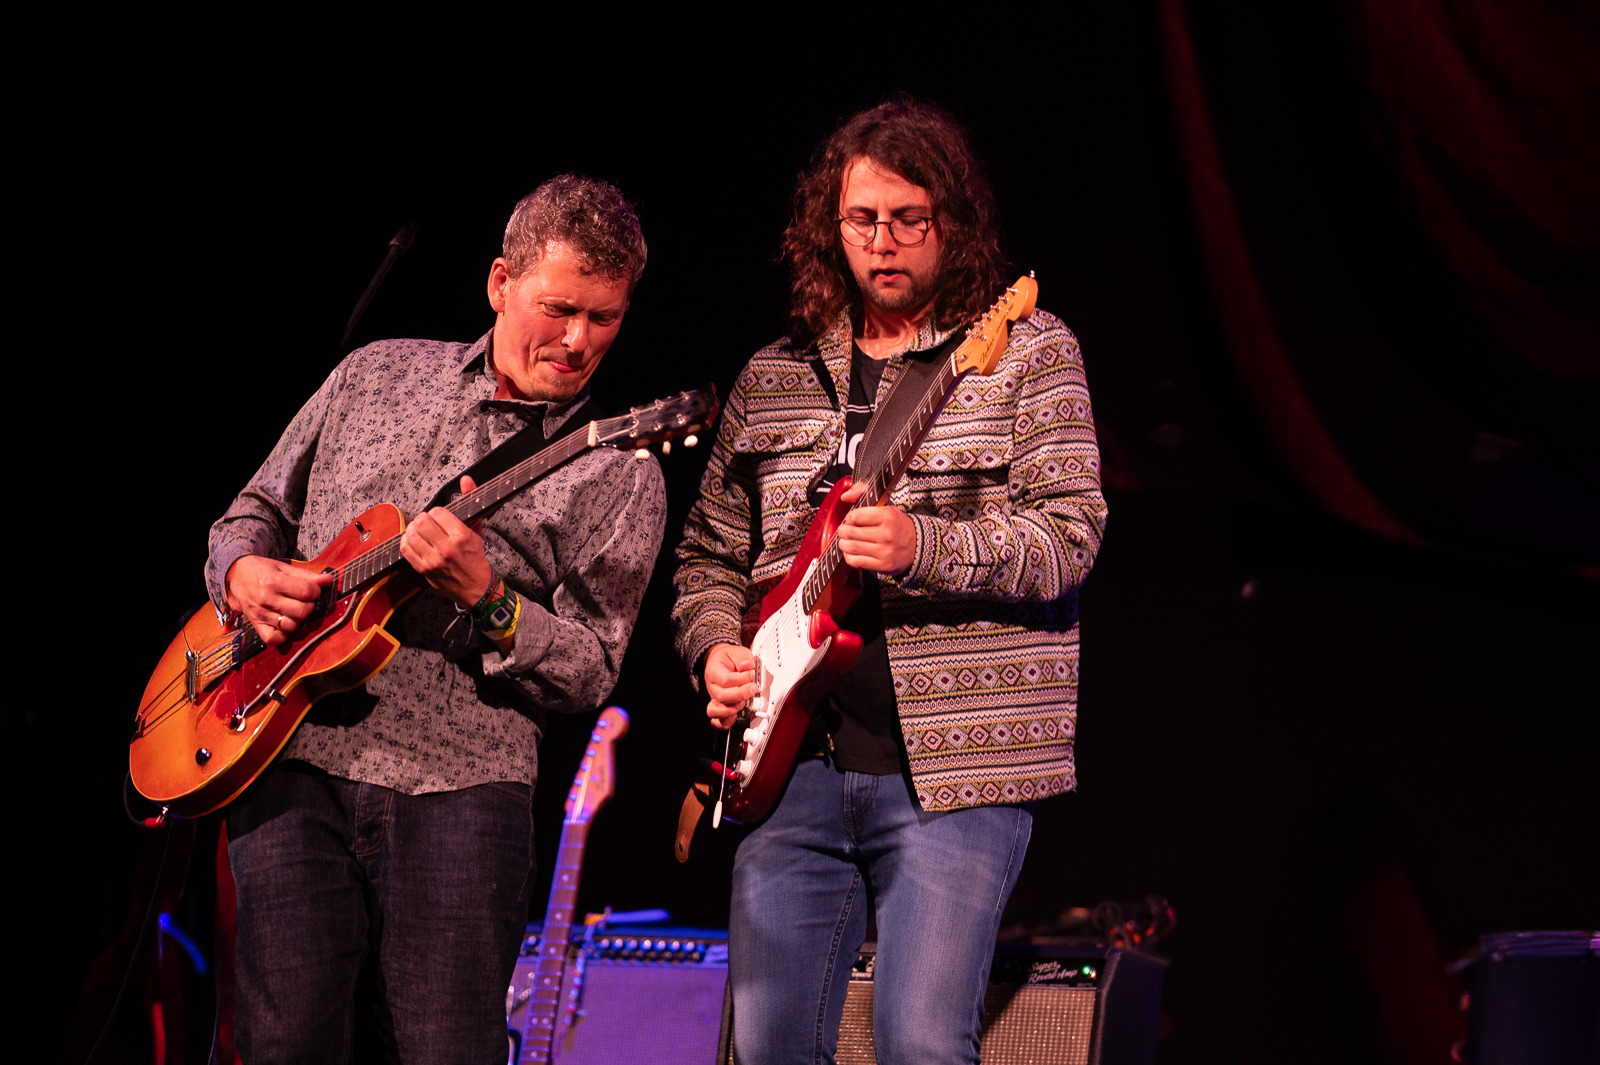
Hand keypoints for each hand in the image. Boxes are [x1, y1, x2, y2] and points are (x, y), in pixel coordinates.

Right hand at [225, 555, 336, 646]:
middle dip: (309, 605)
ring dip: (298, 620)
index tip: (312, 590)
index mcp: (274, 581)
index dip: (316, 591)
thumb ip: (307, 575)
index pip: (307, 592)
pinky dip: (283, 635)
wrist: (235, 575)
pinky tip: (284, 624)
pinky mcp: (255, 624)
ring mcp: (260, 614)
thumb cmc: (262, 570)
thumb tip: (329, 579)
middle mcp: (266, 599)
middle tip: (304, 600)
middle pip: (302, 611)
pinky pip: (273, 639)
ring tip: (294, 611)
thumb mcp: (283, 567)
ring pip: (291, 626)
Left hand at [399, 475, 493, 608]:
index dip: (437, 512)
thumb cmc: (475, 557)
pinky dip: (407, 542)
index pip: (437, 512)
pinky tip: (414, 541)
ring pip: (411, 534)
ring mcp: (433, 560)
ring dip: (413, 530)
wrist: (476, 588)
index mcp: (461, 536)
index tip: (440, 518)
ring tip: (421, 532)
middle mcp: (447, 548)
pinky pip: (406, 549)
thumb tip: (466, 480)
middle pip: (421, 521)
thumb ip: (470, 501)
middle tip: (428, 524)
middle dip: (423, 519)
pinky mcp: (424, 569)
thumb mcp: (476, 528)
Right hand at [704, 643, 756, 730]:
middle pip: (722, 696)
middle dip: (741, 694)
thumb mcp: (737, 651)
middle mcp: (712, 686)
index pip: (726, 679)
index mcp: (714, 671)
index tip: (751, 674)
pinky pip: (716, 721)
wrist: (719, 661)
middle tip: (752, 688)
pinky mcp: (719, 707)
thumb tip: (747, 666)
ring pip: (716, 711)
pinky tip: (735, 716)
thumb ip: (743, 657)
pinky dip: (725, 722)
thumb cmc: (728, 659)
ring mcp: (714, 698)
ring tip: (743, 702)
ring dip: (732, 709)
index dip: (742, 679)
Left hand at [835, 481, 915, 575]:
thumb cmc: (897, 524)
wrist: (917, 546)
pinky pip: (857, 562)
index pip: (855, 516)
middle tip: (844, 531)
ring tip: (846, 541)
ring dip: (843, 544)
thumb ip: (863, 492)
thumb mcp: (885, 504)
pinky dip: (849, 557)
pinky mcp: (883, 565)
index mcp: (887, 516)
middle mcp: (887, 534)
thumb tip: (845, 496)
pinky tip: (852, 553)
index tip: (851, 520)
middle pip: (850, 532)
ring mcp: (885, 551)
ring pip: (851, 547)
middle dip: (842, 531)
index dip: (848, 518)